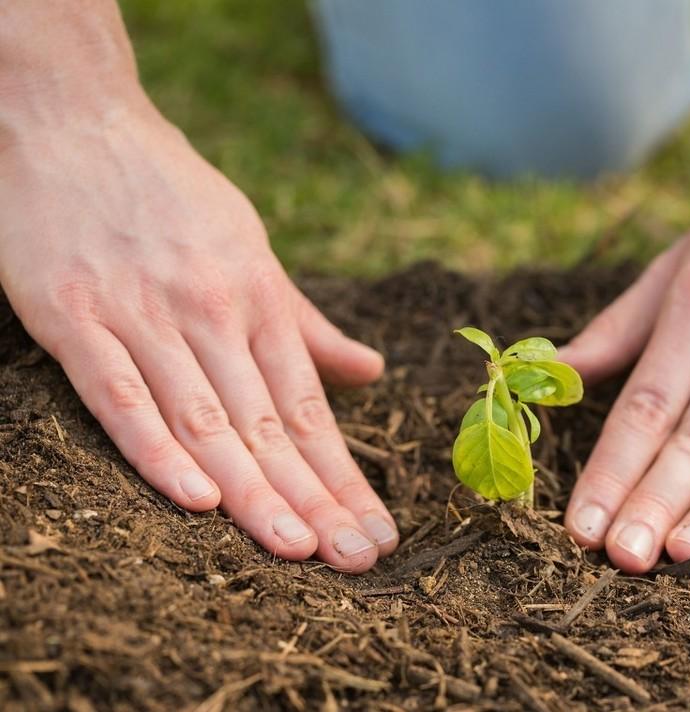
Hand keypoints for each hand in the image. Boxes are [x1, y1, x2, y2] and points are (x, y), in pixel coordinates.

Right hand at [0, 104, 397, 571]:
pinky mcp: (73, 315)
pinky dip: (157, 447)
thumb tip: (370, 372)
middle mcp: (211, 311)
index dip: (344, 476)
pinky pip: (119, 394)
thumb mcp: (250, 248)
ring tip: (300, 551)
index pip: (309, 407)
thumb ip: (304, 322)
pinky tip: (197, 500)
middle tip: (357, 562)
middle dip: (316, 499)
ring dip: (255, 491)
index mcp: (257, 298)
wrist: (74, 118)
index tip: (376, 532)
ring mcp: (142, 314)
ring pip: (208, 419)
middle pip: (270, 424)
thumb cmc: (168, 193)